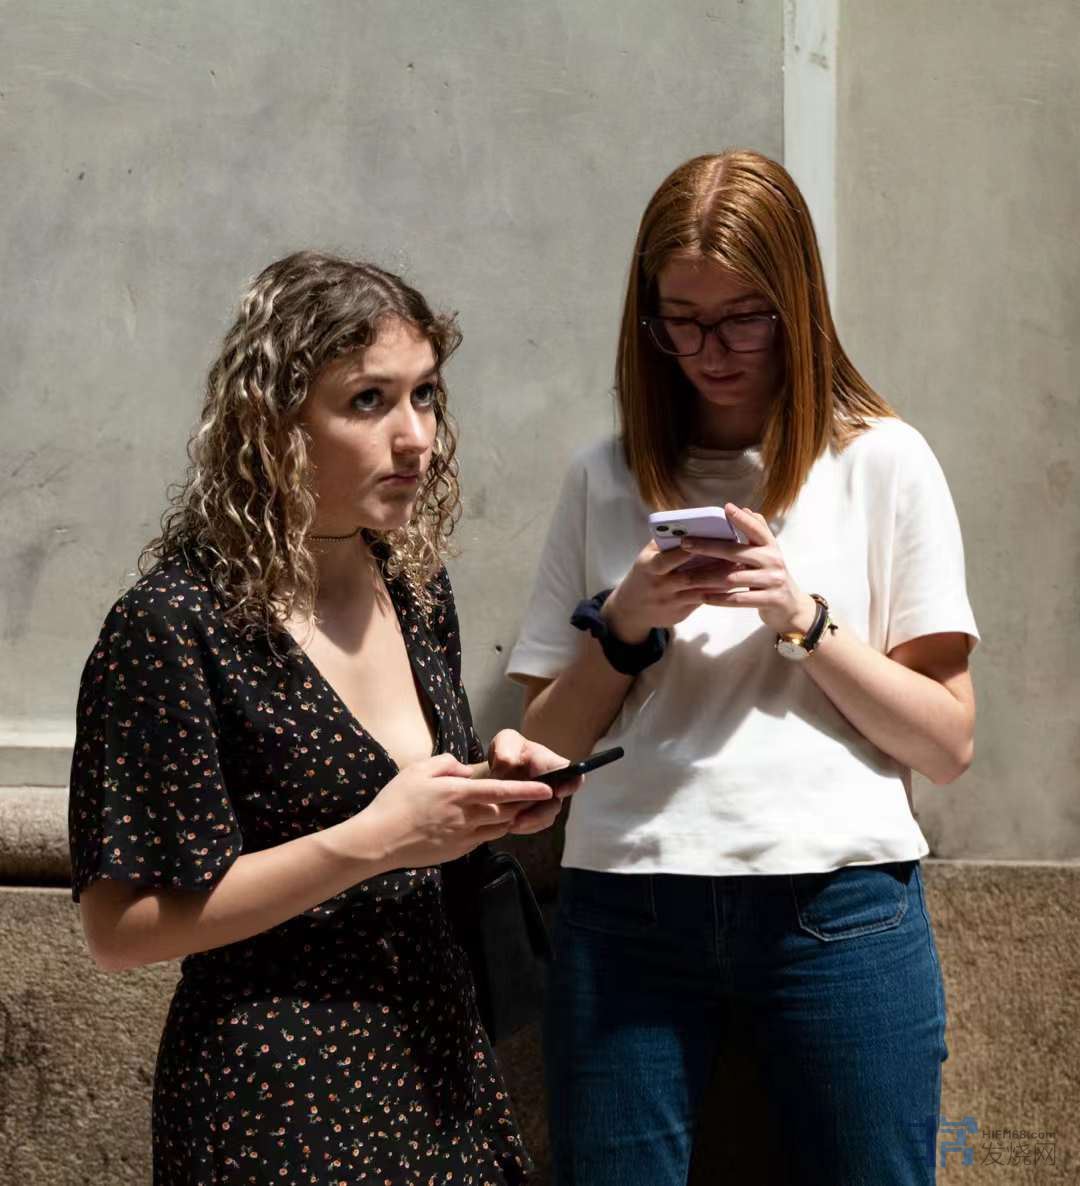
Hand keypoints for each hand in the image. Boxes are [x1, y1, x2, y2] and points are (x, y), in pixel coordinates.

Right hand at [359, 752, 553, 867]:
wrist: (379, 841)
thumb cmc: (396, 801)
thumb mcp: (418, 770)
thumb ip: (446, 763)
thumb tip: (463, 768)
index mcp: (459, 793)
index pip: (502, 791)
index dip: (527, 790)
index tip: (547, 789)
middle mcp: (466, 817)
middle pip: (507, 812)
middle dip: (524, 805)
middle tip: (535, 798)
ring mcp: (463, 837)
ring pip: (499, 829)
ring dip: (510, 819)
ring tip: (515, 810)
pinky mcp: (457, 852)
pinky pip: (483, 839)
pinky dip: (490, 830)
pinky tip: (485, 824)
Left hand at [484, 729, 584, 835]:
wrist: (497, 769)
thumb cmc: (507, 751)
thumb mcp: (504, 742)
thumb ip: (506, 750)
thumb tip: (507, 765)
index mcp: (551, 763)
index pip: (574, 774)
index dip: (571, 785)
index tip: (557, 792)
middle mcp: (554, 784)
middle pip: (556, 803)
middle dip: (538, 813)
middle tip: (519, 818)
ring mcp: (545, 801)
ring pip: (545, 817)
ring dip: (529, 822)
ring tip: (510, 824)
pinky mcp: (535, 815)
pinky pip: (535, 825)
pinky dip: (523, 827)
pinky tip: (508, 825)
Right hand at [601, 540, 733, 644]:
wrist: (630, 610)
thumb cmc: (644, 575)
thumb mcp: (646, 557)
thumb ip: (665, 543)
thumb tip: (691, 525)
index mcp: (649, 566)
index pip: (669, 558)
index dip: (688, 550)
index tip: (709, 540)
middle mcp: (660, 585)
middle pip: (690, 576)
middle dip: (715, 566)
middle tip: (737, 555)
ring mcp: (670, 601)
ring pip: (701, 590)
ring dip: (722, 580)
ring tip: (741, 568)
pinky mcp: (680, 613)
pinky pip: (703, 601)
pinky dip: (719, 592)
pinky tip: (734, 584)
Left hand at [678, 503, 816, 633]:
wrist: (791, 606)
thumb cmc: (771, 575)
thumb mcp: (769, 552)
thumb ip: (758, 532)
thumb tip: (746, 509)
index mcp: (771, 546)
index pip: (756, 528)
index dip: (742, 518)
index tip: (725, 507)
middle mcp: (773, 560)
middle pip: (736, 552)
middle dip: (708, 547)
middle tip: (686, 543)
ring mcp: (773, 580)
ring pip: (733, 578)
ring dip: (707, 578)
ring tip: (687, 577)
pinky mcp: (770, 600)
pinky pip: (739, 599)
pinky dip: (719, 599)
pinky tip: (703, 597)